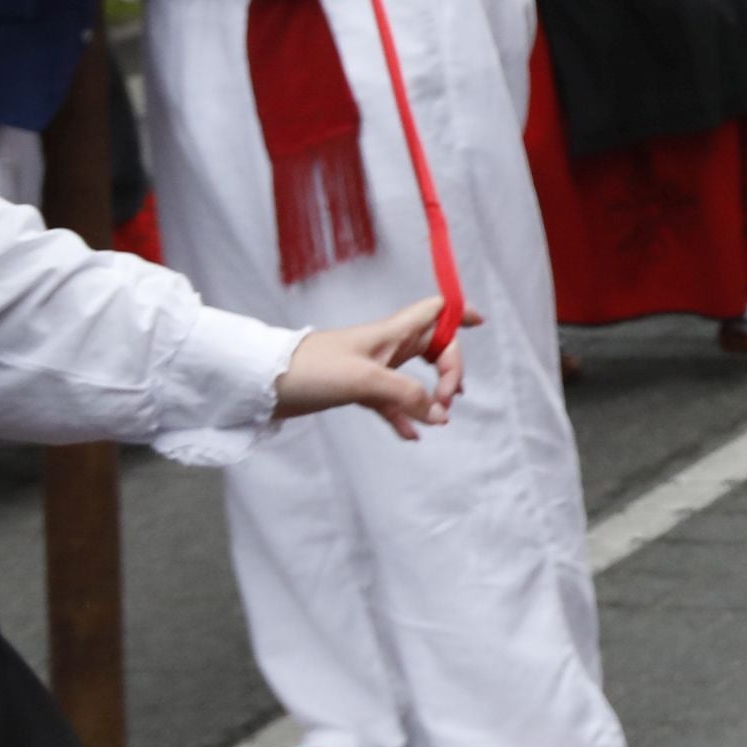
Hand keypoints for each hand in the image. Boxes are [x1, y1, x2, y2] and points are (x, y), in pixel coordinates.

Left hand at [275, 296, 463, 437]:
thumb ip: (407, 395)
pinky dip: (403, 416)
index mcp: (392, 333)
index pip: (436, 311)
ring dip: (429, 397)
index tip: (481, 323)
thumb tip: (441, 414)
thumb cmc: (314, 369)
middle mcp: (387, 347)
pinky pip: (391, 402)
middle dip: (449, 370)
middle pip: (433, 349)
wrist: (265, 384)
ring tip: (440, 419)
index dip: (460, 312)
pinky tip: (411, 435)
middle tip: (449, 400)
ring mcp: (372, 369)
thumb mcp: (366, 381)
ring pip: (414, 379)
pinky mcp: (357, 390)